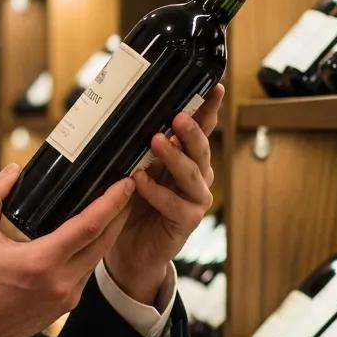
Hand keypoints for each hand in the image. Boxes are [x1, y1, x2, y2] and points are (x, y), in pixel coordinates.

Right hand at [0, 165, 135, 336]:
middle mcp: (63, 281)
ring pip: (98, 258)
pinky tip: (90, 237)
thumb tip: (13, 171)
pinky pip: (87, 272)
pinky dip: (93, 251)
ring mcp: (68, 296)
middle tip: (129, 189)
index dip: (111, 202)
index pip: (90, 226)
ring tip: (114, 209)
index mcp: (43, 261)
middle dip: (120, 213)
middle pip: (104, 241)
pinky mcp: (67, 305)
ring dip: (109, 233)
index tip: (126, 184)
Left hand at [103, 84, 224, 305]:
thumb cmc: (132, 203)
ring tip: (157, 141)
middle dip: (191, 130)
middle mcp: (197, 175)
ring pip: (192, 173)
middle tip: (178, 116)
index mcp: (187, 157)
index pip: (200, 128)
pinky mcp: (188, 220)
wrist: (130, 248)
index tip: (212, 88)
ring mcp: (196, 198)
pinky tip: (140, 180)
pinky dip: (156, 191)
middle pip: (200, 147)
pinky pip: (173, 203)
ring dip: (174, 156)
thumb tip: (124, 114)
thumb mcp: (135, 168)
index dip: (207, 109)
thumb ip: (138, 147)